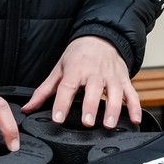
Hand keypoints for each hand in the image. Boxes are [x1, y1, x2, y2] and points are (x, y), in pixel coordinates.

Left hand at [24, 36, 140, 129]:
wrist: (101, 38)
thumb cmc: (78, 56)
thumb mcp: (59, 69)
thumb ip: (44, 91)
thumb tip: (27, 108)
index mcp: (76, 69)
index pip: (67, 87)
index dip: (62, 103)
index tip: (58, 119)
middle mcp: (95, 73)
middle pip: (93, 90)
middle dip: (91, 107)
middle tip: (88, 123)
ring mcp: (112, 77)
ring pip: (115, 93)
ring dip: (113, 109)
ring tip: (109, 125)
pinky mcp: (125, 80)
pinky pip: (132, 94)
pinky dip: (136, 107)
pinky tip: (135, 120)